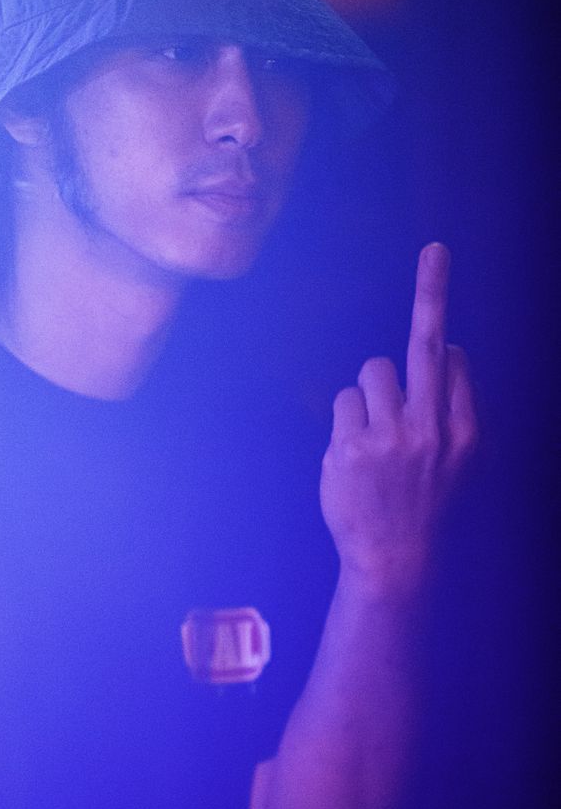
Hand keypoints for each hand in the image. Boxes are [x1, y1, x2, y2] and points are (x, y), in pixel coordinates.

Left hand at [320, 243, 477, 595]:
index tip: (440, 273)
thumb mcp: (459, 461)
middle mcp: (433, 428)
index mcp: (465, 431)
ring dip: (368, 392)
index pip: (452, 359)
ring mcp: (391, 436)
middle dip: (433, 292)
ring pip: (372, 371)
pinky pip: (343, 400)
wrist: (395, 558)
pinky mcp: (351, 446)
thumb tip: (448, 351)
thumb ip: (455, 408)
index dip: (440, 335)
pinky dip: (345, 418)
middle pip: (426, 344)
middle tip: (436, 250)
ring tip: (374, 434)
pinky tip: (354, 454)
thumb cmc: (422, 503)